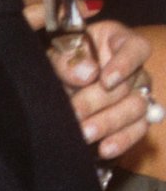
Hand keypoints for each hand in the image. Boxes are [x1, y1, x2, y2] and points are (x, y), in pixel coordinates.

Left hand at [36, 10, 156, 159]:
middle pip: (129, 84)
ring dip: (109, 123)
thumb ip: (66, 59)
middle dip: (100, 101)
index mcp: (116, 42)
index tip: (105, 80)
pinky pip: (138, 130)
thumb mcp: (54, 55)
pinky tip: (104, 148)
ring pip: (137, 108)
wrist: (52, 87)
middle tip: (75, 113)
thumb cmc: (57, 64)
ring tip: (84, 134)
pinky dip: (122, 140)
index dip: (125, 64)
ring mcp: (136, 94)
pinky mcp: (134, 119)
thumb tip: (88, 73)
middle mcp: (133, 68)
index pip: (136, 48)